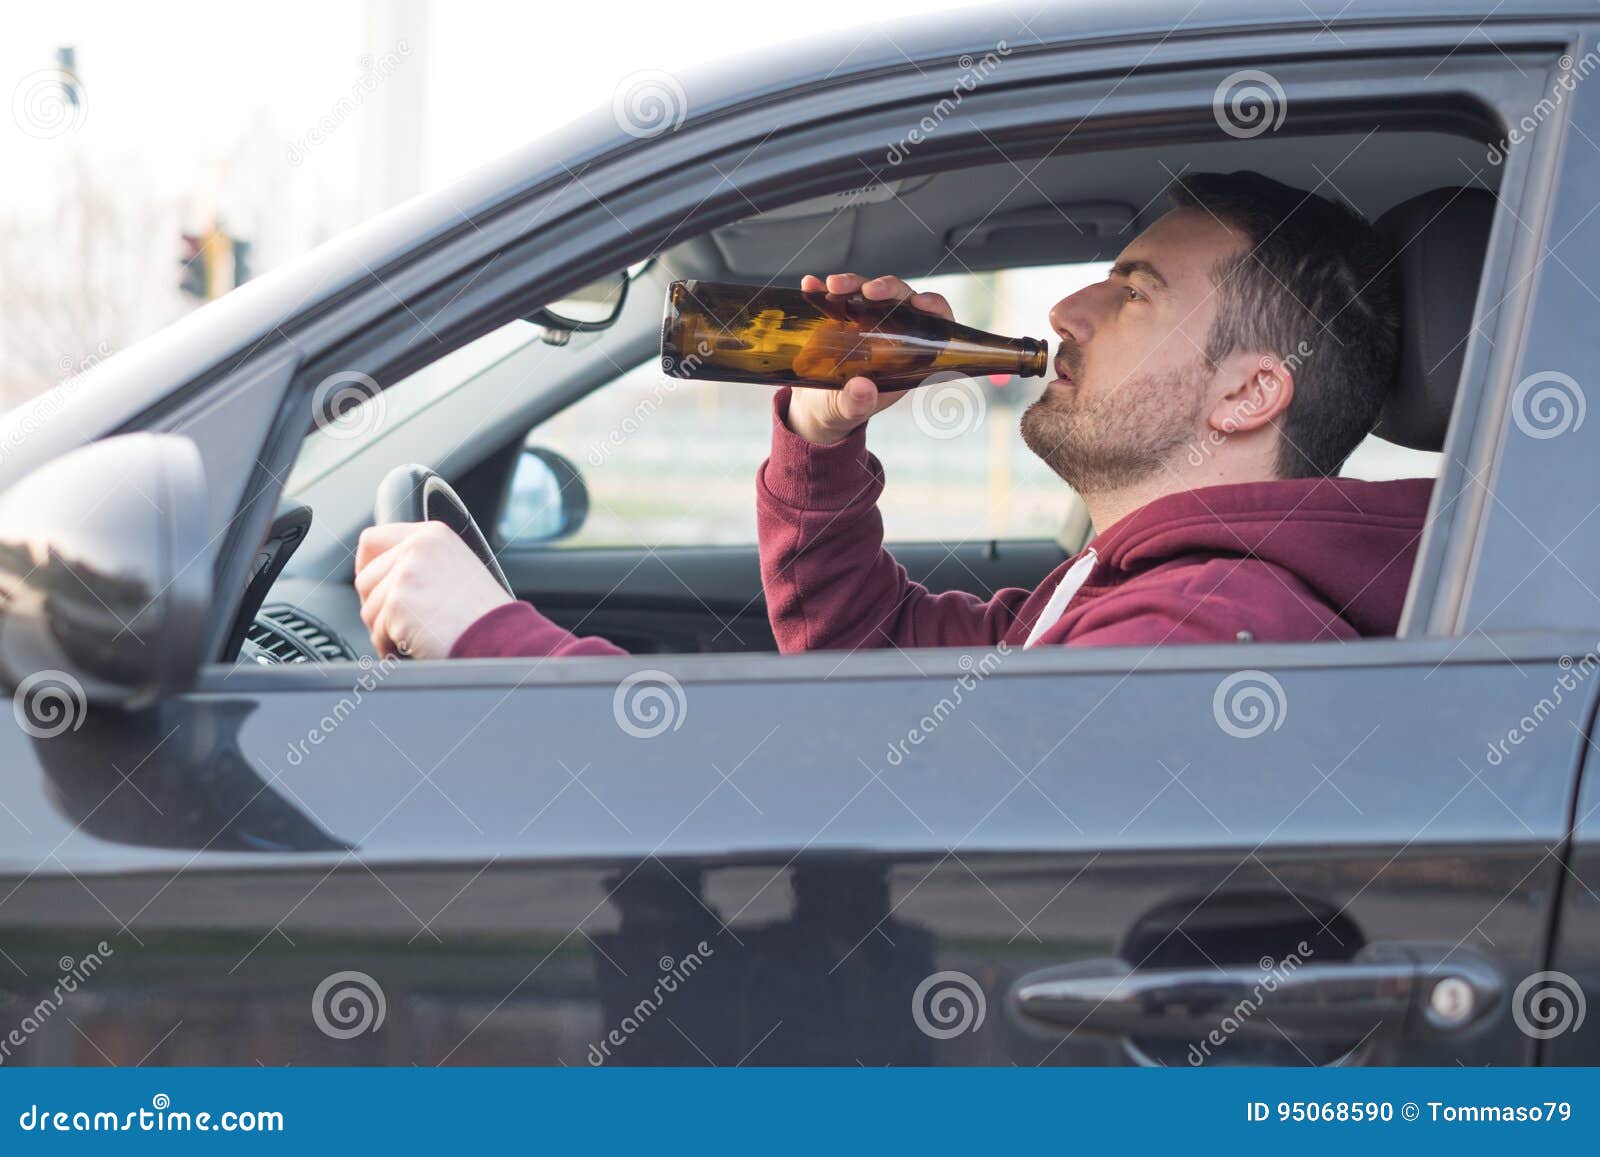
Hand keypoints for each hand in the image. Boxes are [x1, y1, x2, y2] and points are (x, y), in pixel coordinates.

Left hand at [354, 521, 512, 659]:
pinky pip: (376, 633)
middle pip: (364, 580)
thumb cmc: (485, 616)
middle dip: (378, 608)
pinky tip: (419, 645)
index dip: (368, 569)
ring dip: (387, 631)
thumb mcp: (457, 569)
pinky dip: (392, 648)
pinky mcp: (398, 603)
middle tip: (405, 623)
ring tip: (420, 635)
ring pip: (368, 609)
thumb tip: (383, 579)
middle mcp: (417, 547)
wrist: (502, 638)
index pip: (372, 540)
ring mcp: (406, 574)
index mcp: (432, 535)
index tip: (376, 590)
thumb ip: (421, 563)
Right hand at [785, 273, 954, 445]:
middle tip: (868, 290)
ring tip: (833, 286)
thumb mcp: (850, 410)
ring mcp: (864, 321)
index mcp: (905, 355)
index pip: (932, 323)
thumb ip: (858, 403)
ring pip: (867, 292)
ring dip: (853, 284)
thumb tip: (862, 388)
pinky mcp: (837, 317)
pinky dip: (822, 288)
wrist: (814, 407)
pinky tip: (811, 285)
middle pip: (899, 299)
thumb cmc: (843, 408)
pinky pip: (834, 296)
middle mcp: (889, 332)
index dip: (934, 308)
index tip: (921, 302)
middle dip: (887, 288)